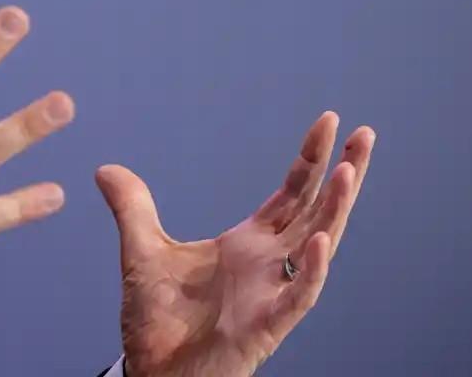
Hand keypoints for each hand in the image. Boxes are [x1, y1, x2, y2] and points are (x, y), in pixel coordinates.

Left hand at [98, 112, 374, 376]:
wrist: (154, 375)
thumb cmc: (159, 322)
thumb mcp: (141, 253)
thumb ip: (132, 209)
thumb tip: (106, 169)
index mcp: (249, 244)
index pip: (291, 193)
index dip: (310, 158)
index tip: (328, 120)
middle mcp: (269, 265)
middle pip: (316, 210)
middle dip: (342, 172)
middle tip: (365, 133)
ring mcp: (272, 294)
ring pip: (317, 246)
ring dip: (335, 210)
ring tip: (350, 171)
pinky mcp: (266, 326)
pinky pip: (298, 296)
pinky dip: (312, 270)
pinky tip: (323, 241)